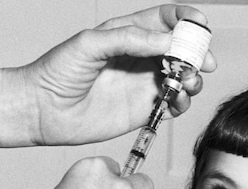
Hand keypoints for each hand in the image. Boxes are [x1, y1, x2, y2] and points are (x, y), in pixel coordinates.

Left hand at [0, 4, 215, 146]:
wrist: (42, 110)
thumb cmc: (58, 72)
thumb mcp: (90, 44)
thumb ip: (130, 39)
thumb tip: (167, 42)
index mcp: (128, 34)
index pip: (164, 20)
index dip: (185, 20)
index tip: (200, 25)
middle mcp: (140, 58)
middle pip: (181, 50)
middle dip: (197, 53)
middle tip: (204, 62)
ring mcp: (144, 84)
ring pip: (183, 77)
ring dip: (193, 78)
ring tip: (188, 82)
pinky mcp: (145, 109)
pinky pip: (175, 104)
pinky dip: (183, 101)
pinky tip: (178, 99)